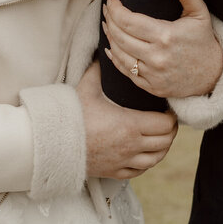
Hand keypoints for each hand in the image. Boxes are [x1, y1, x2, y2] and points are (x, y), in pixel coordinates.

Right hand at [77, 61, 176, 178]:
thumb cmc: (70, 115)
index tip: (167, 110)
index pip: (165, 124)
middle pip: (165, 142)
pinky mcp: (113, 172)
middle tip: (167, 122)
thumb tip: (103, 51)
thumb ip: (98, 69)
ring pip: (155, 160)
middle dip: (170, 132)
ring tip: (160, 138)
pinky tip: (144, 155)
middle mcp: (131, 146)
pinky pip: (139, 172)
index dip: (171, 117)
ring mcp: (123, 161)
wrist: (51, 144)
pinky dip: (146, 163)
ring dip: (161, 149)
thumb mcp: (87, 87)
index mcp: (130, 124)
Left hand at [103, 0, 222, 97]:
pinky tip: (111, 47)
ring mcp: (153, 74)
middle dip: (110, 20)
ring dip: (110, 38)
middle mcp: (157, 57)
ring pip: (119, 54)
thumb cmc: (204, 41)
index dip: (116, 10)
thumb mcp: (200, 14)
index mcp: (166, 36)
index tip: (113, 1)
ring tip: (107, 25)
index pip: (129, 21)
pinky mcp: (151, 87)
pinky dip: (115, 58)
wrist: (214, 75)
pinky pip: (126, 72)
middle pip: (120, 36)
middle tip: (107, 10)